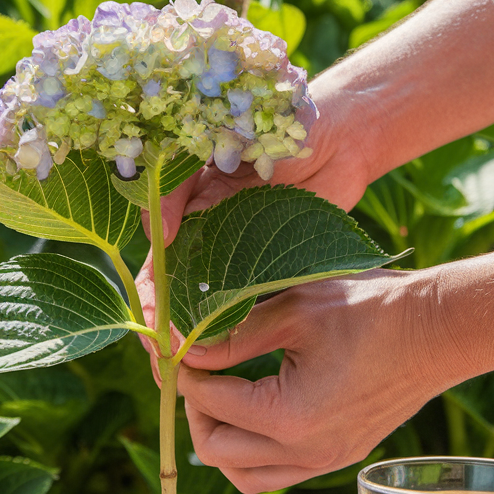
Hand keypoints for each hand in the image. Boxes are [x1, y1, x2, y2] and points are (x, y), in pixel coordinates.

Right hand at [136, 70, 382, 366]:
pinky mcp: (273, 269)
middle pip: (174, 293)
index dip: (148, 298)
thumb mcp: (215, 142)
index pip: (154, 261)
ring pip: (206, 306)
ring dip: (193, 339)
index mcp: (185, 207)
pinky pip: (248, 305)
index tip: (151, 328)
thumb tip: (157, 237)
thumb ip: (178, 184)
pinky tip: (222, 358)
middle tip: (164, 363)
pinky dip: (232, 332)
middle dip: (163, 330)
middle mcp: (206, 236)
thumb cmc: (276, 122)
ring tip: (185, 370)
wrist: (346, 135)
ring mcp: (239, 255)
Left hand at [175, 268, 458, 493]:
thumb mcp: (293, 310)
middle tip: (198, 373)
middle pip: (217, 451)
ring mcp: (324, 461)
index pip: (209, 404)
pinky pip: (277, 473)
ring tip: (220, 398)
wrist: (439, 330)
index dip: (186, 373)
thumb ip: (233, 335)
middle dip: (196, 411)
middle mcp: (305, 452)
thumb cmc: (371, 310)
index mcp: (289, 416)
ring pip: (244, 476)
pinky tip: (253, 413)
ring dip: (221, 440)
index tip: (181, 347)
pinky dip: (253, 452)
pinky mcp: (337, 458)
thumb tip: (187, 350)